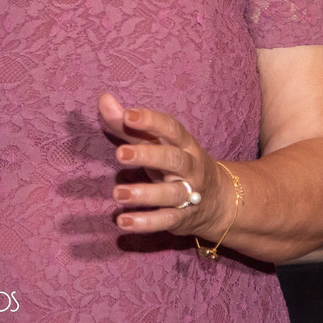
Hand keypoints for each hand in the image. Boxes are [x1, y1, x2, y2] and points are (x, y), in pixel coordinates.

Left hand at [98, 93, 233, 239]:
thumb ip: (127, 125)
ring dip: (144, 194)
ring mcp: (190, 193)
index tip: (128, 115)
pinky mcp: (183, 217)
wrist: (218, 200)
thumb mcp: (156, 142)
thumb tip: (104, 99)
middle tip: (120, 154)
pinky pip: (166, 220)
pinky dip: (145, 222)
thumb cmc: (175, 162)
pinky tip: (123, 221)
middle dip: (147, 155)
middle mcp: (190, 166)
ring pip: (171, 193)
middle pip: (173, 159)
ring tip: (117, 193)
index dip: (151, 121)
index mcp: (183, 143)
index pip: (171, 128)